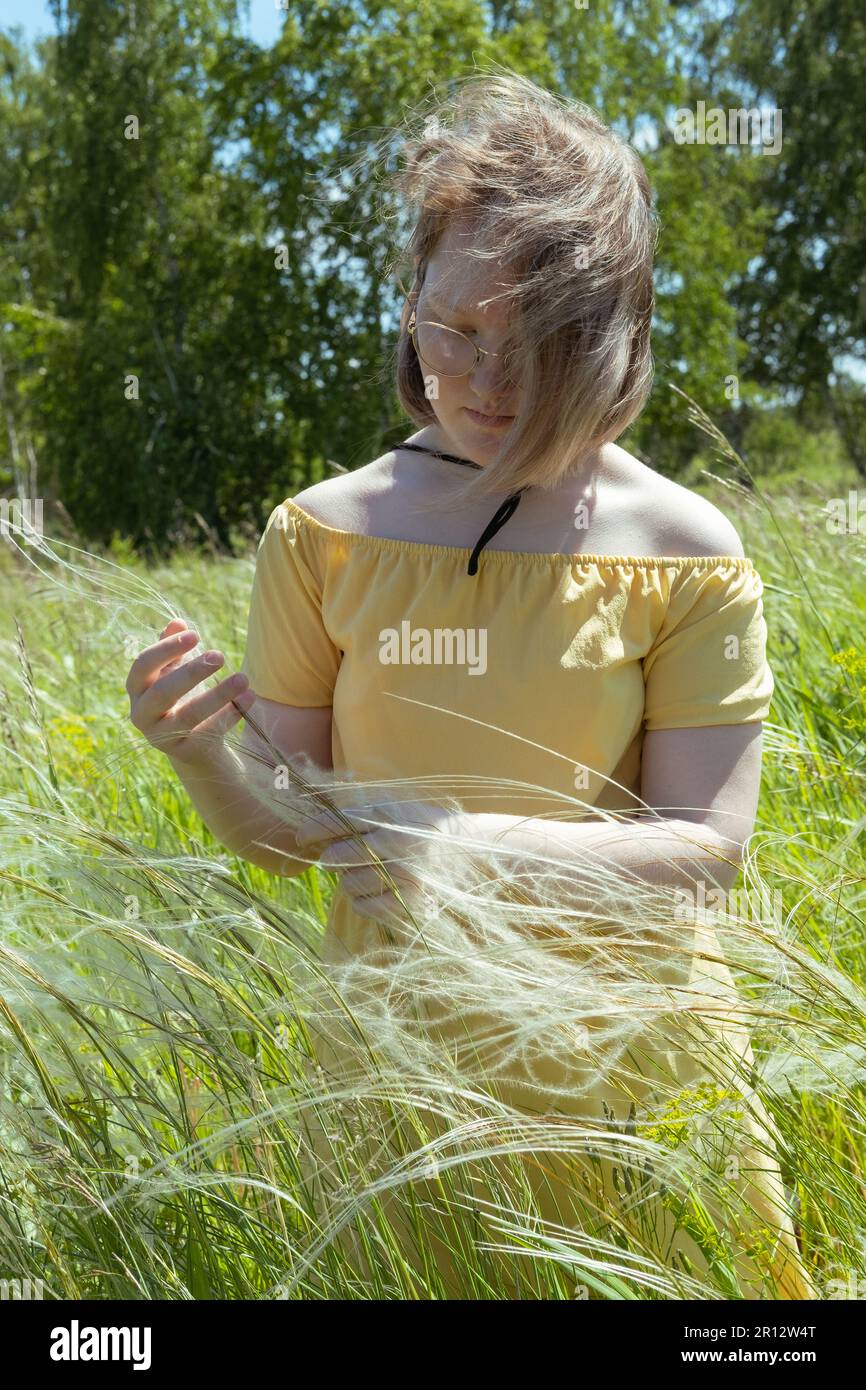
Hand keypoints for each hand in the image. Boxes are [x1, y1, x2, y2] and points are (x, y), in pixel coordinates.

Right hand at [126, 617, 256, 770]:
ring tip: (244, 678)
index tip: (195, 635)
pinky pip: (209, 732)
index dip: (167, 649)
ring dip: (218, 695)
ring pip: (189, 715)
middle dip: (192, 673)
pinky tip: (249, 697)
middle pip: (163, 692)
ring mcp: (162, 736)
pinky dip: (231, 714)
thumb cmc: (178, 696)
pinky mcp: (185, 751)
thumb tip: (177, 622)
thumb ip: (172, 646)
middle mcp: (142, 714)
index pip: (143, 666)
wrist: (189, 743)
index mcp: (136, 689)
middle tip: (220, 656)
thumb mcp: (172, 670)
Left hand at [293, 798, 476, 927]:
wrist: (472, 849)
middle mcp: (396, 843)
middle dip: (329, 858)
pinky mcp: (411, 900)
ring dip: (347, 880)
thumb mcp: (399, 806)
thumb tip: (319, 813)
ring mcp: (404, 873)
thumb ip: (364, 809)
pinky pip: (366, 907)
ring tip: (358, 873)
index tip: (300, 837)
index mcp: (390, 815)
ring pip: (350, 884)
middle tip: (332, 857)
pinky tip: (368, 892)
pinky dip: (360, 902)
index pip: (339, 821)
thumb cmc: (426, 825)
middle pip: (339, 855)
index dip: (313, 829)